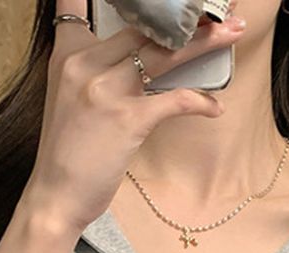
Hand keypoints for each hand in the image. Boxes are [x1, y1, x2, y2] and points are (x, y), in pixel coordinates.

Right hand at [22, 0, 245, 233]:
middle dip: (184, 17)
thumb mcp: (69, 99)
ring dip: (204, 41)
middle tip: (218, 11)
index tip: (161, 0)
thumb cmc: (68, 155)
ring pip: (164, 53)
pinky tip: (214, 107)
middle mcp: (85, 64)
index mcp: (68, 55)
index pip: (77, 3)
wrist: (54, 197)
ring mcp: (106, 90)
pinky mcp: (126, 119)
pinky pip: (174, 100)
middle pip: (143, 26)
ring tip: (233, 32)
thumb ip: (93, 72)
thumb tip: (134, 62)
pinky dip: (199, 102)